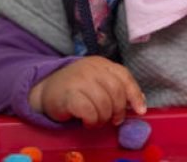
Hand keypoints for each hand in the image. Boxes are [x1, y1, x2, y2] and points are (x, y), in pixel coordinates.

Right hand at [28, 56, 145, 126]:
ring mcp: (80, 80)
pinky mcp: (68, 94)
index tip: (140, 110)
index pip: (124, 76)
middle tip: (115, 120)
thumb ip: (117, 87)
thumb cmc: (76, 88)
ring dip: (104, 118)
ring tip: (98, 122)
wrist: (45, 89)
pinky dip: (92, 121)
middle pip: (116, 90)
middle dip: (119, 109)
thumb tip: (140, 101)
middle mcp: (92, 68)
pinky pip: (89, 111)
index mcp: (102, 63)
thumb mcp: (98, 82)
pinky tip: (88, 122)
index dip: (135, 94)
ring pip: (104, 103)